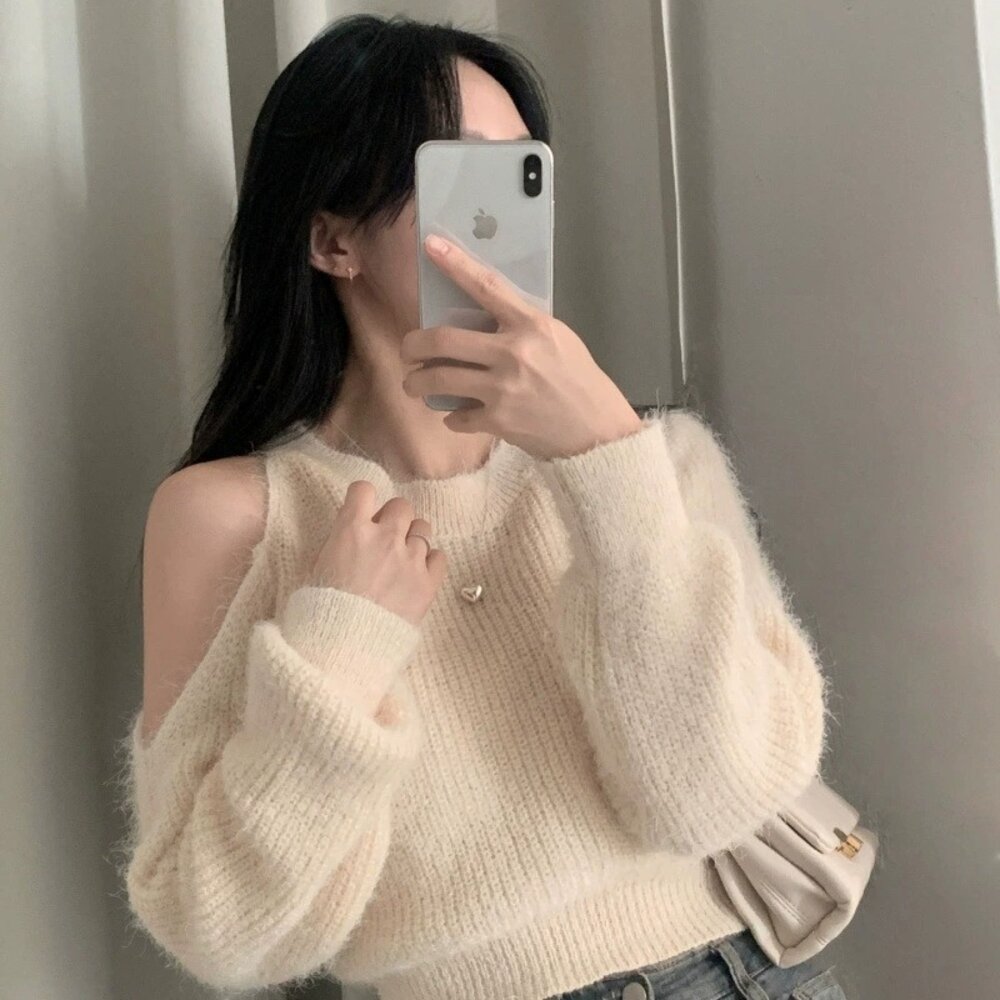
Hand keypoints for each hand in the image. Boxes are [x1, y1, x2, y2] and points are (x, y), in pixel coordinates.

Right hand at [306, 481, 447, 626]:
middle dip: (393, 519)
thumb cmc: (321, 612)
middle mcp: (385, 538)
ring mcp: (410, 560)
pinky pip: (439, 556)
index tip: (363, 511)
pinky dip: (430, 562)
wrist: (343, 648)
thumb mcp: (318, 567)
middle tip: (385, 539)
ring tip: (401, 561)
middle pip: (401, 506)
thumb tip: (351, 530)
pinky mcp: (428, 583)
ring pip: (423, 529)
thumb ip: (339, 541)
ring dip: (412, 540)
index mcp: (351, 531)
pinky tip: (416, 575)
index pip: (364, 489)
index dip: (363, 499)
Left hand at [400, 234, 642, 459]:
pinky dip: (452, 416)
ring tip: (415, 384)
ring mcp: (502, 389)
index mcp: (530, 325)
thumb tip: (480, 318)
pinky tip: (457, 414)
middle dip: (413, 345)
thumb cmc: (578, 380)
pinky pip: (456, 416)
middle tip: (408, 350)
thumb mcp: (557, 338)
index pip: (486, 286)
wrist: (596, 430)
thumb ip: (521, 326)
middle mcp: (513, 353)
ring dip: (417, 383)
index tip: (431, 245)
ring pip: (438, 381)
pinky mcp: (498, 421)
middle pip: (442, 341)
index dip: (455, 263)